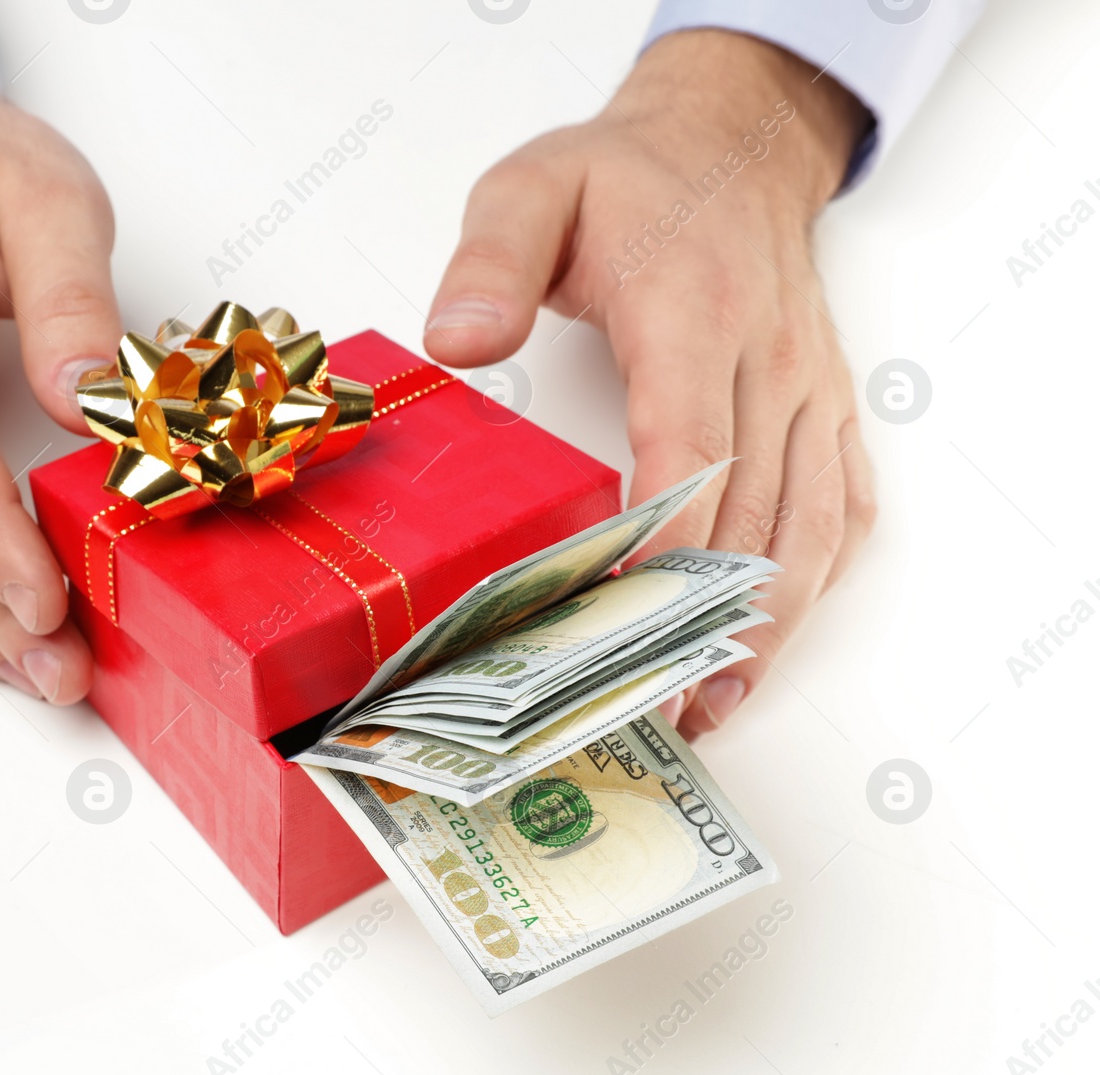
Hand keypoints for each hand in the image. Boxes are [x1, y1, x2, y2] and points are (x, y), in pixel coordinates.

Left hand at [425, 30, 877, 739]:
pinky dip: (814, 582)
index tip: (618, 622)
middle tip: (650, 705)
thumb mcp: (535, 188)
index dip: (658, 544)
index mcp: (690, 313)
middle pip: (747, 512)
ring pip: (806, 527)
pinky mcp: (827, 408)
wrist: (735, 142)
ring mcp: (806, 389)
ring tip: (713, 705)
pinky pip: (842, 506)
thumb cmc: (628, 179)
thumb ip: (491, 261)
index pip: (684, 448)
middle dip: (700, 618)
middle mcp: (764, 360)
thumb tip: (458, 340)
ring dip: (767, 624)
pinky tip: (775, 638)